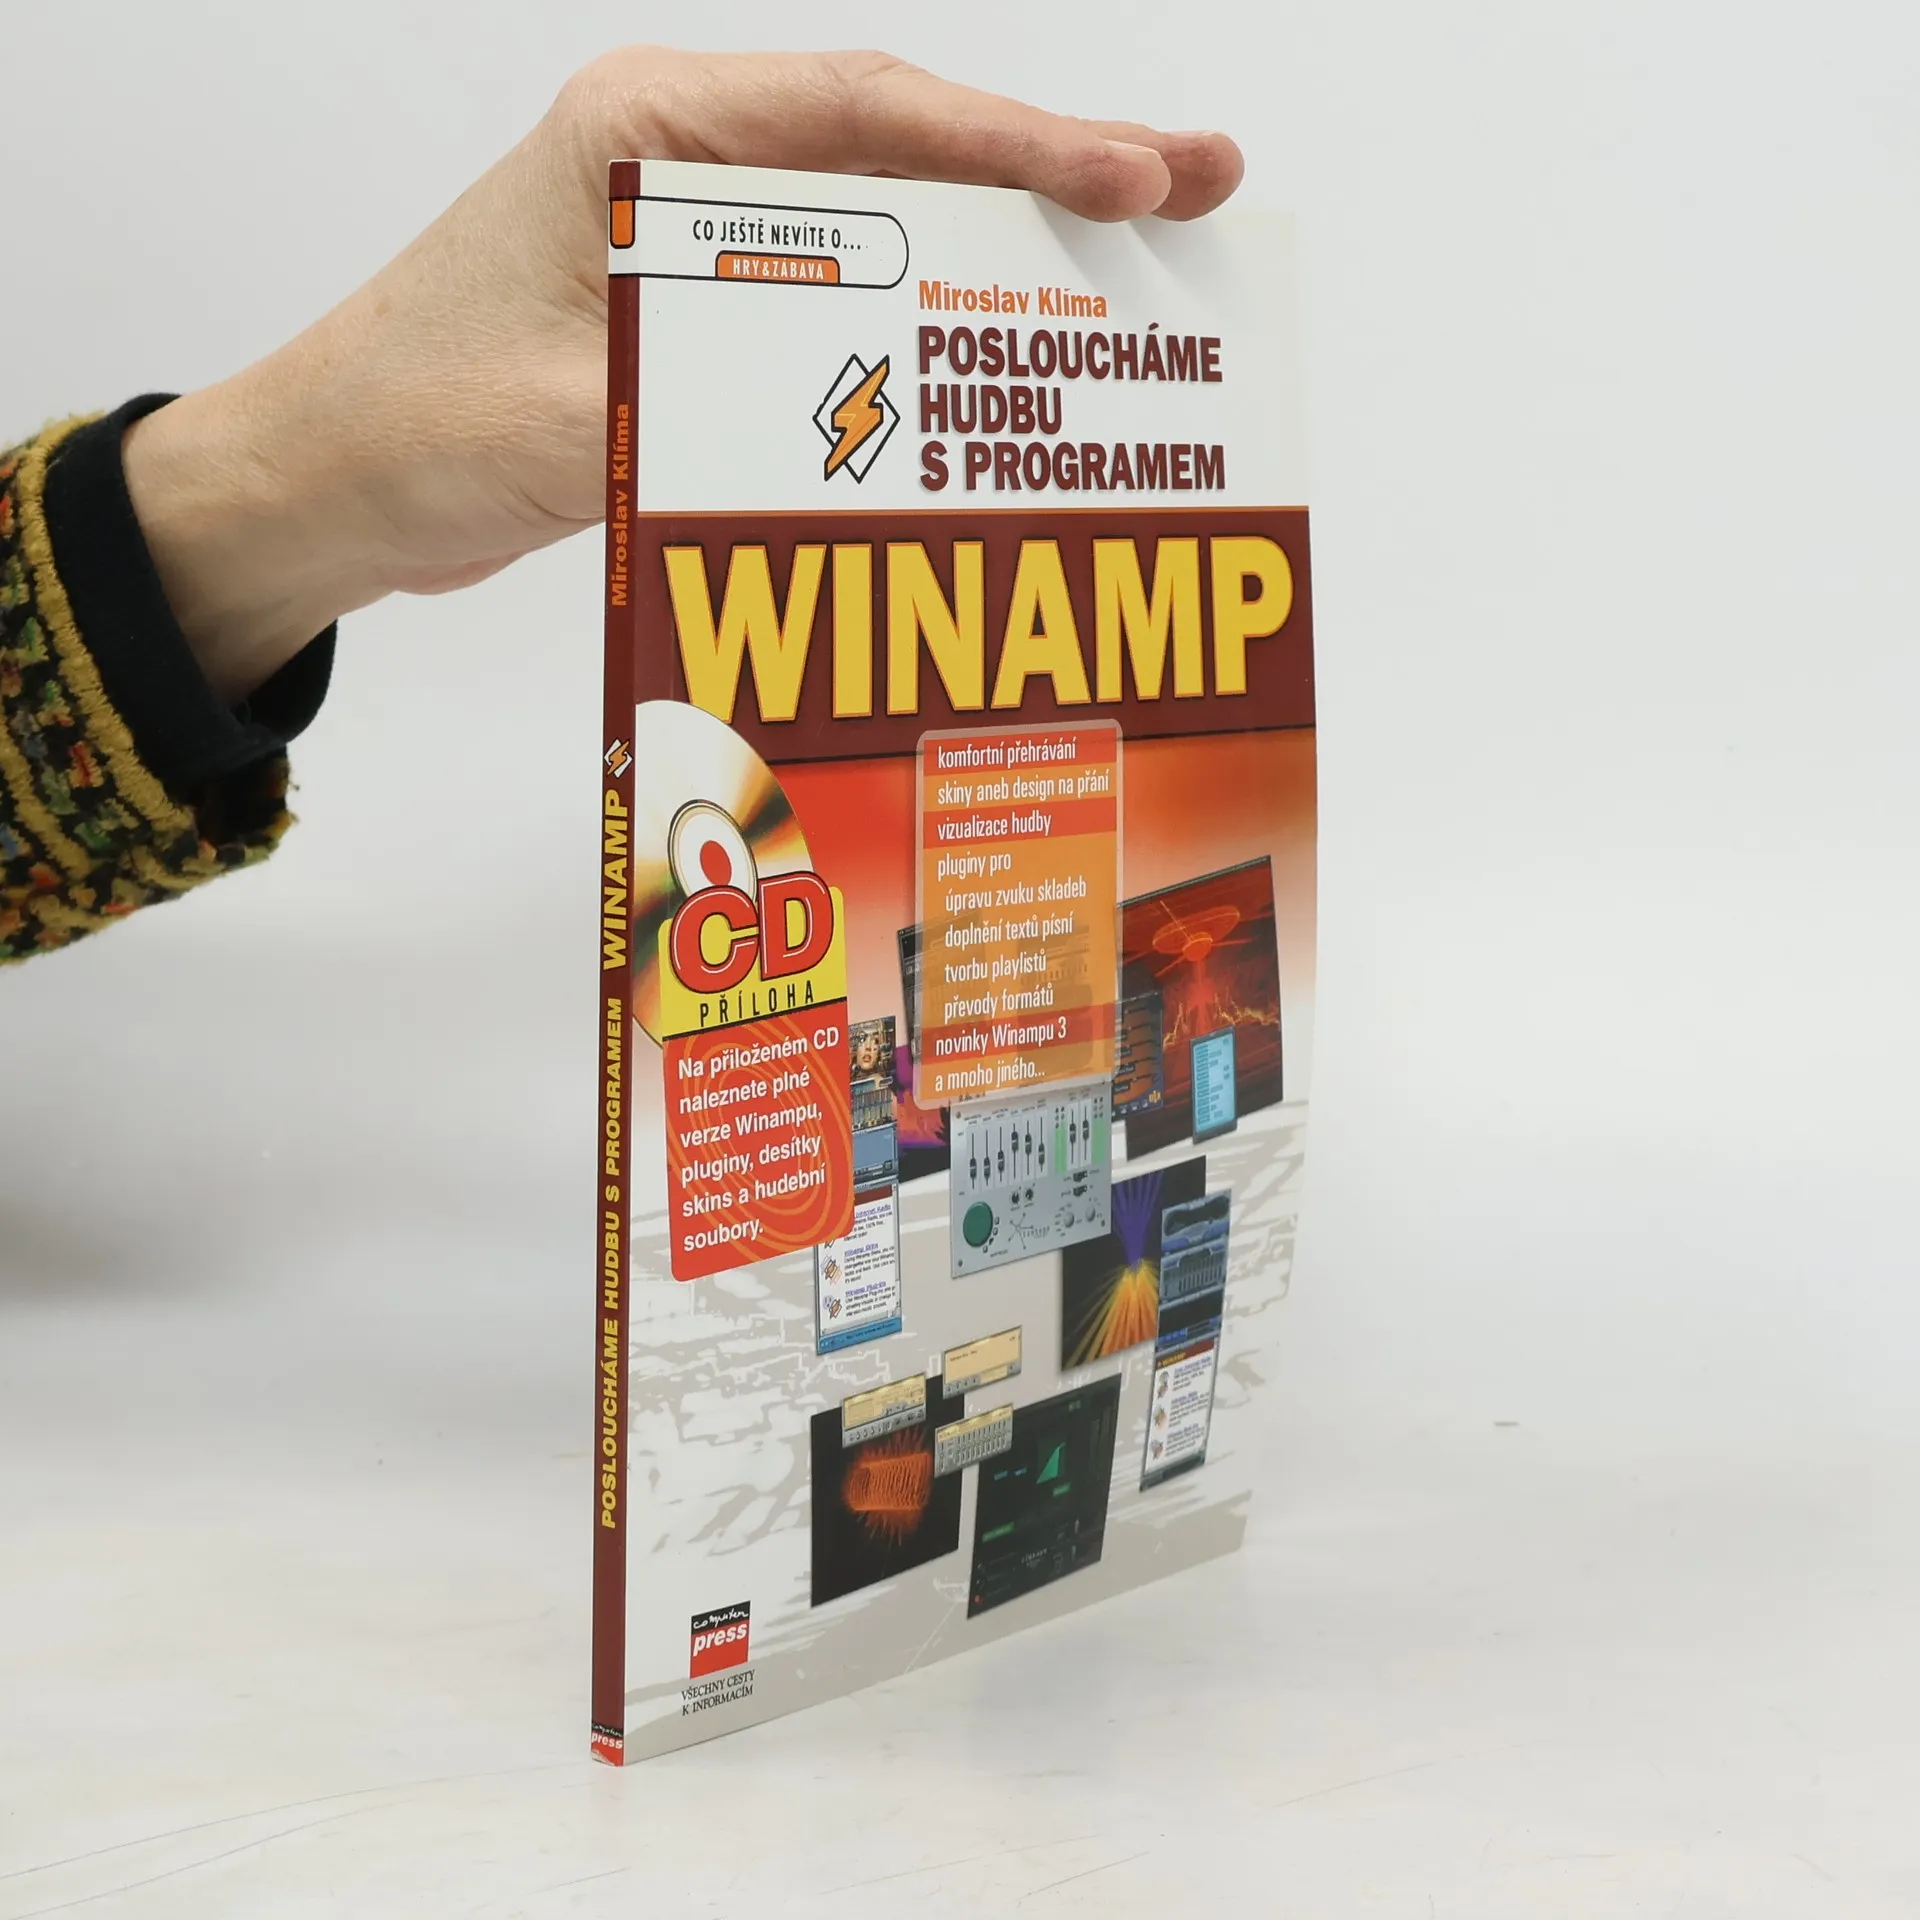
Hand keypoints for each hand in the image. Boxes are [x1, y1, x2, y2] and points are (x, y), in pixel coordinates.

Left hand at [121, 48, 1243, 703]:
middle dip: (1053, 171)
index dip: (1014, 146)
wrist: (325, 485)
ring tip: (1144, 263)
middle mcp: (683, 166)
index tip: (1130, 176)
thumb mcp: (581, 419)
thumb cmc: (412, 425)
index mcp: (647, 134)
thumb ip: (731, 407)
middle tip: (1197, 183)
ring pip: (887, 229)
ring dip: (1007, 250)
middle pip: (902, 152)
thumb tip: (896, 433)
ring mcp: (697, 241)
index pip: (867, 115)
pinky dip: (930, 326)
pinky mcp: (701, 319)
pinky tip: (1008, 354)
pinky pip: (845, 309)